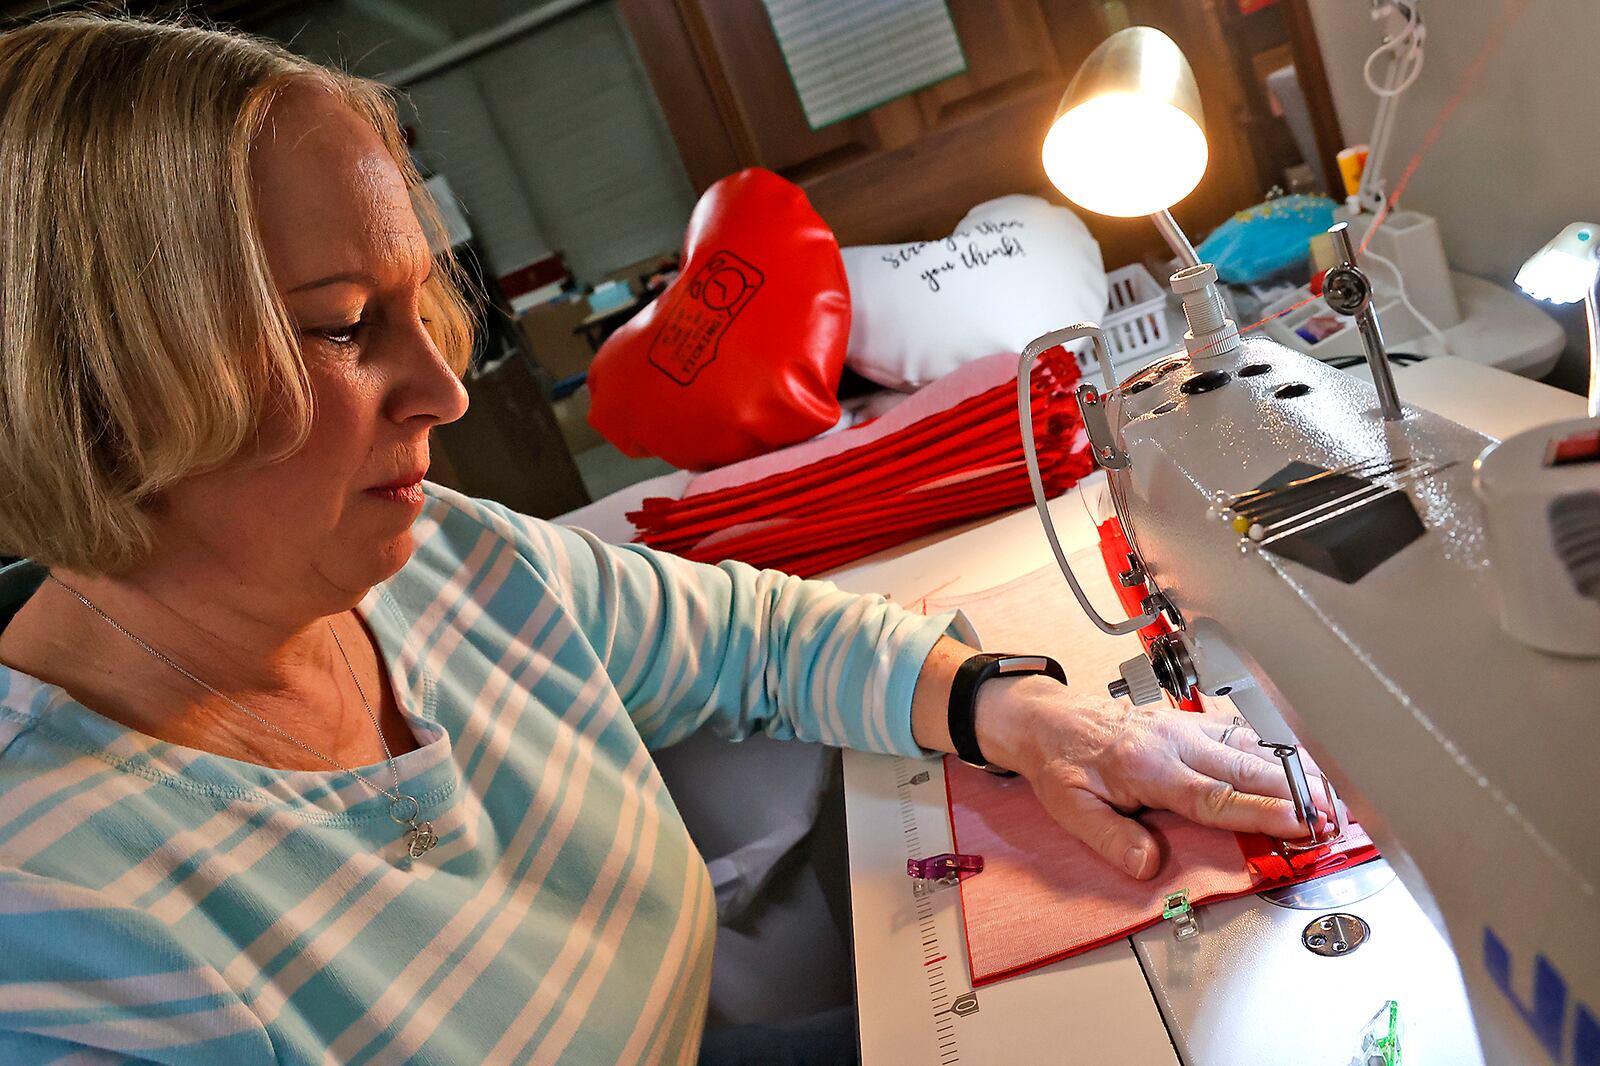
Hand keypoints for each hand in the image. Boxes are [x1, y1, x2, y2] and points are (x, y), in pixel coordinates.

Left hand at [977, 675, 1332, 878]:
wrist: (1051, 720)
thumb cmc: (1062, 763)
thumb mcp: (1070, 808)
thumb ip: (1110, 838)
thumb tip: (1148, 865)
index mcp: (1148, 766)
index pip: (1214, 796)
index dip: (1261, 812)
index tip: (1299, 824)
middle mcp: (1175, 742)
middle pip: (1247, 769)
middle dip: (1296, 794)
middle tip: (1332, 820)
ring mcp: (1187, 728)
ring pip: (1254, 747)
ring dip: (1296, 773)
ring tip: (1332, 799)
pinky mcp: (1194, 723)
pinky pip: (1244, 735)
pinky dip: (1280, 753)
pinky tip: (1304, 767)